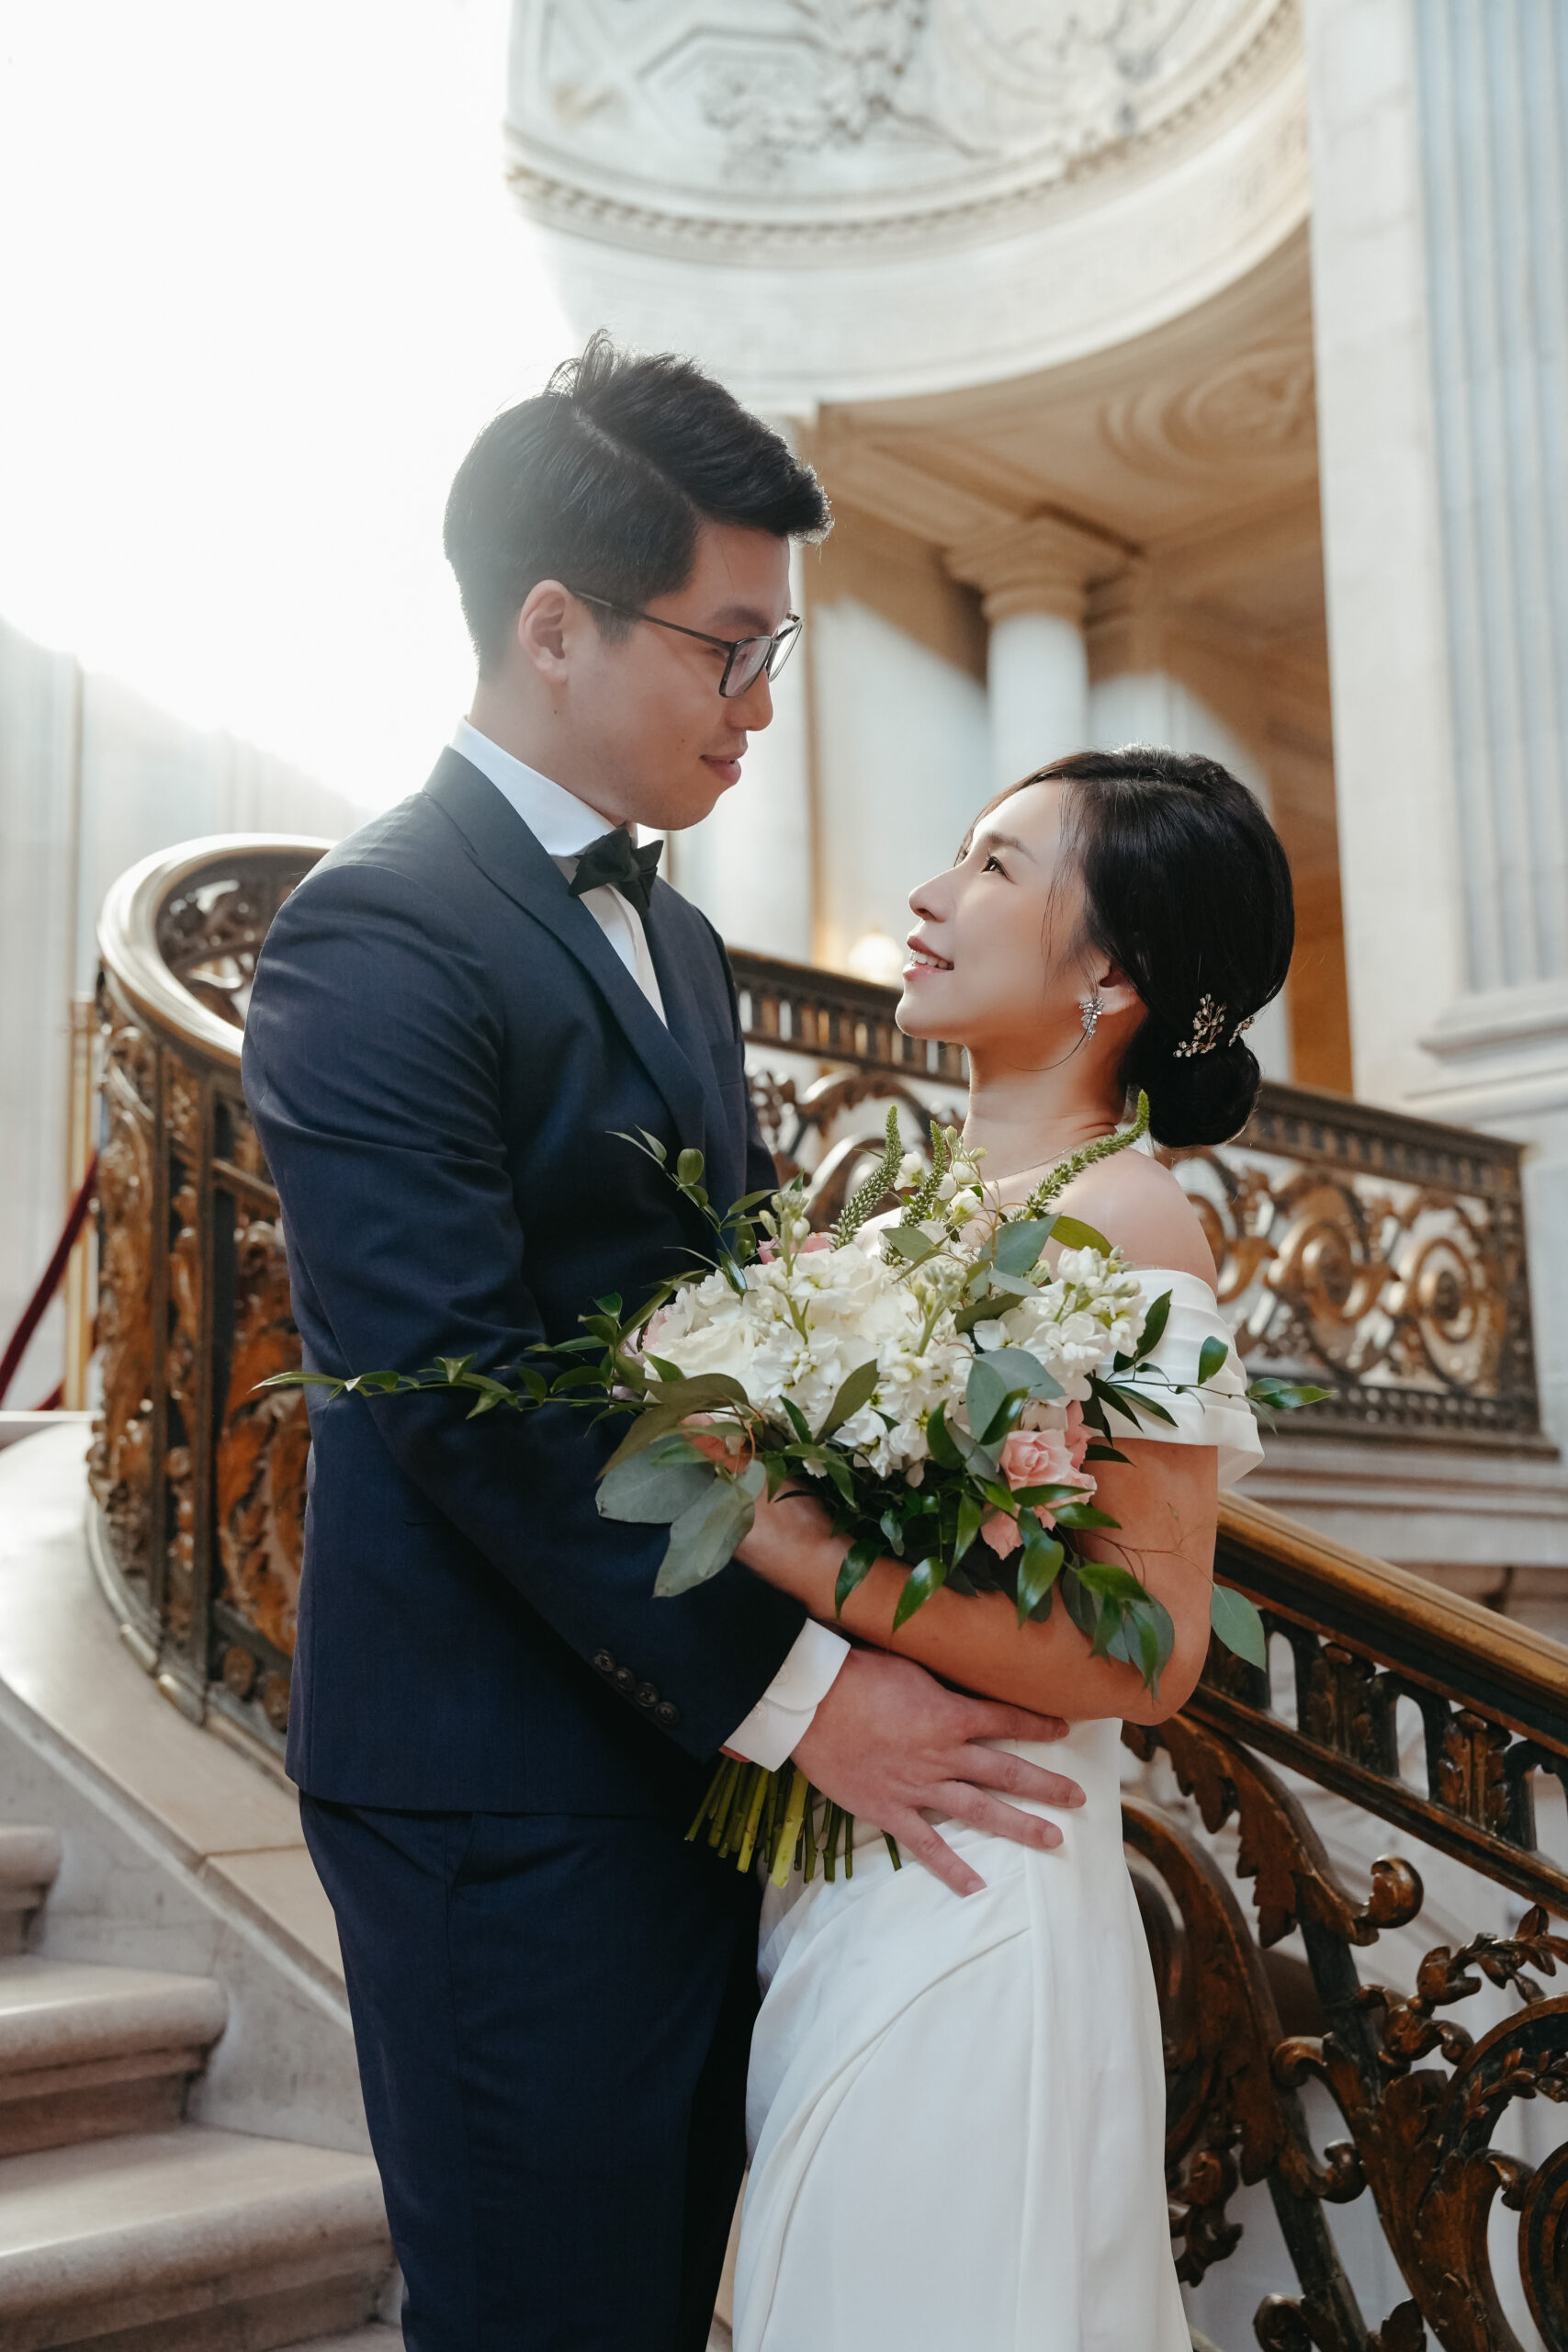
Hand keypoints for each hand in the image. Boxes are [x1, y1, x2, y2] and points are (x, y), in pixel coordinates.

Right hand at [790, 1648, 1084, 1897]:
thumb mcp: (910, 1666)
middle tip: (1079, 1797)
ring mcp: (919, 1786)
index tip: (1064, 1728)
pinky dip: (951, 1867)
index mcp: (950, 1715)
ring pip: (980, 1809)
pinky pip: (927, 1845)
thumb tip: (965, 1682)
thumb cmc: (856, 1674)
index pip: (1005, 1719)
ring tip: (1053, 1838)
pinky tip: (976, 1885)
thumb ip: (942, 1684)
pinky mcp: (890, 1810)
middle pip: (1006, 1771)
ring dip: (1019, 1824)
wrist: (811, 1703)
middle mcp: (943, 1754)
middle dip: (1046, 1784)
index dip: (1038, 1723)